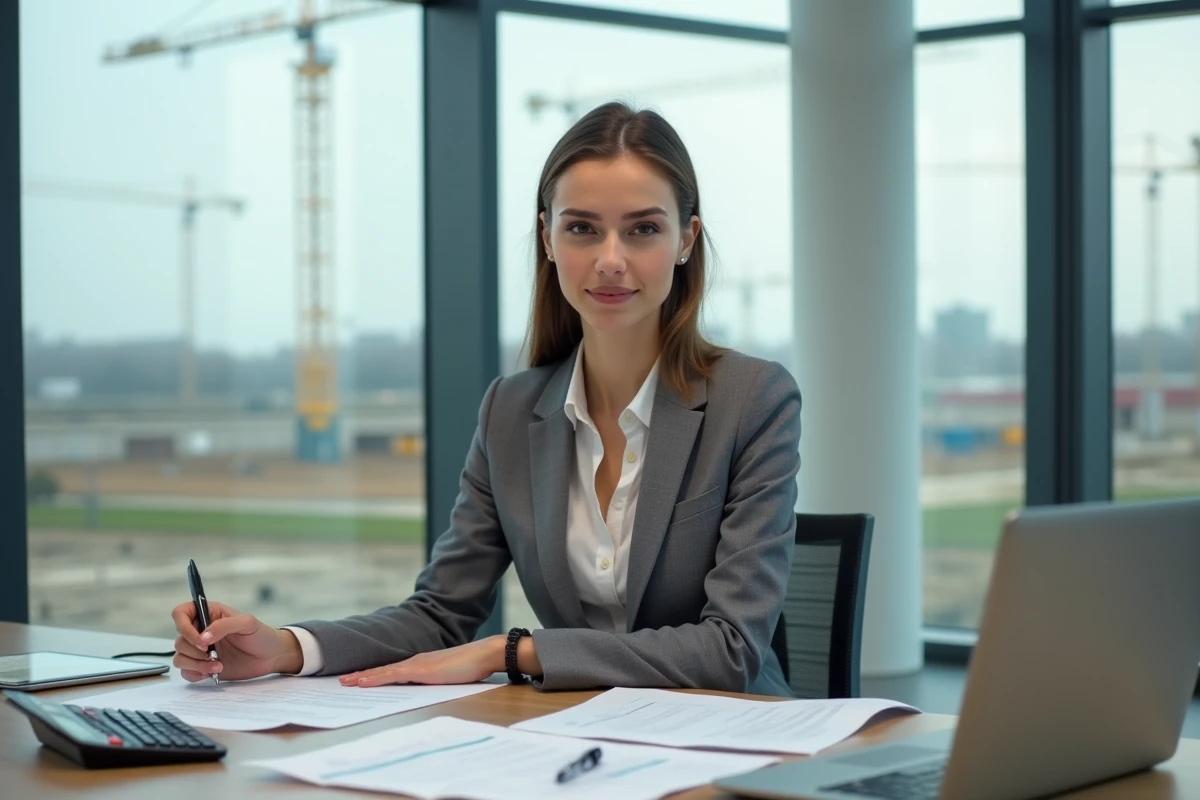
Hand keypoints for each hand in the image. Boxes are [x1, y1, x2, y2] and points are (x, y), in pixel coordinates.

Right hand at [170, 600, 301, 682]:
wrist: (271, 657)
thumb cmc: (261, 635)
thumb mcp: (247, 623)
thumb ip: (224, 625)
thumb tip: (202, 637)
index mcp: (209, 614)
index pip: (180, 613)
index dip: (183, 627)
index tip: (200, 640)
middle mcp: (201, 631)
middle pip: (179, 640)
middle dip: (194, 650)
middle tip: (211, 653)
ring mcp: (201, 650)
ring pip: (180, 657)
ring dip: (196, 664)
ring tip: (217, 666)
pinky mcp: (203, 666)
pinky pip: (186, 672)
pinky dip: (196, 673)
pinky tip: (213, 672)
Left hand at [340, 636, 506, 686]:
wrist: (483, 654)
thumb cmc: (471, 666)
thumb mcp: (448, 677)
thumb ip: (435, 681)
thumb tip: (428, 690)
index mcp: (421, 665)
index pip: (391, 671)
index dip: (374, 675)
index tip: (358, 680)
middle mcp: (414, 662)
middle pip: (382, 670)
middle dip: (362, 675)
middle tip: (343, 681)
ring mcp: (416, 665)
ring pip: (382, 672)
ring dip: (362, 677)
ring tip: (345, 682)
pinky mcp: (419, 669)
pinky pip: (391, 675)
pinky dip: (374, 678)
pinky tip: (362, 682)